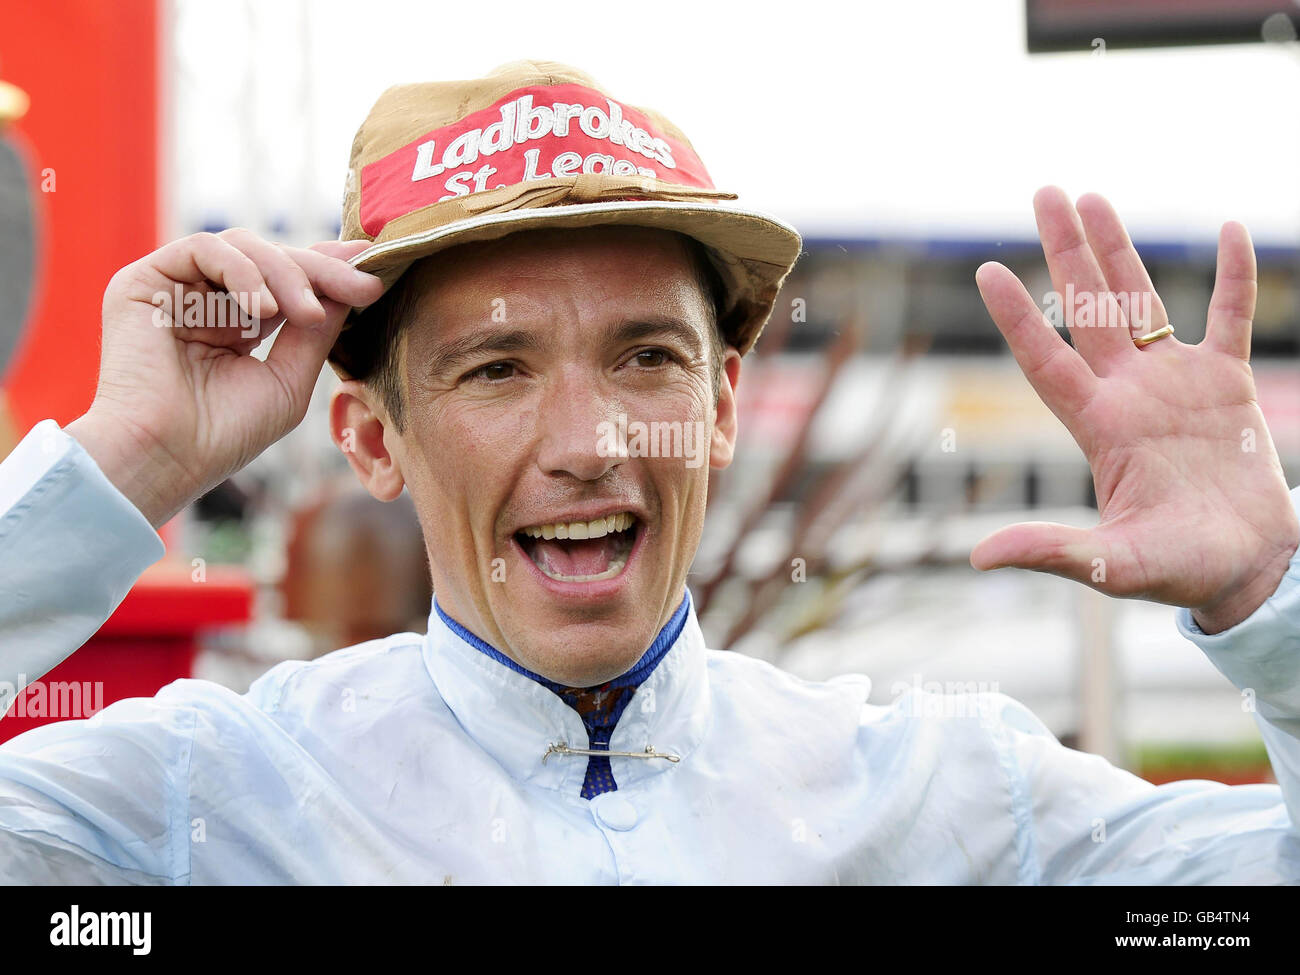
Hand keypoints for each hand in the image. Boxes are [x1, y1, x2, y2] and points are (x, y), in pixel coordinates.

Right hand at [67, 230, 384, 526]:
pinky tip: (262, 310)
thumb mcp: (288, 379)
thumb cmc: (223, 435)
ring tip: (307, 315)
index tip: (372, 268)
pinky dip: (243, 271)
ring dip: (286, 274)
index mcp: (236, 327)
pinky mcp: (143, 281)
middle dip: (321, 272)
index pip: (286, 281)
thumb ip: (315, 331)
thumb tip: (352, 285)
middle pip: (271, 258)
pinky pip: (203, 248)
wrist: (164, 459)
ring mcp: (175, 289)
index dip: (328, 269)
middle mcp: (205, 303)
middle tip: (361, 288)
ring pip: (243, 246)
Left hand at [971, 187, 1298, 633]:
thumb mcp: (1111, 566)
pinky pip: (1231, 318)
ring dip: (1119, 250)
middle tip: (1045, 192)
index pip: (1046, 360)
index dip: (1017, 318)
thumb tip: (977, 557)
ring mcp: (1177, 384)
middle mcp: (1129, 393)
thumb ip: (1052, 552)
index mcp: (1099, 427)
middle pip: (1088, 308)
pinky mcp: (1228, 385)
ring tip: (1092, 197)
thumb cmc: (1176, 572)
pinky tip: (1230, 230)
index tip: (985, 270)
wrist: (1245, 571)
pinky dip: (1234, 278)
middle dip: (1066, 251)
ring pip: (1143, 300)